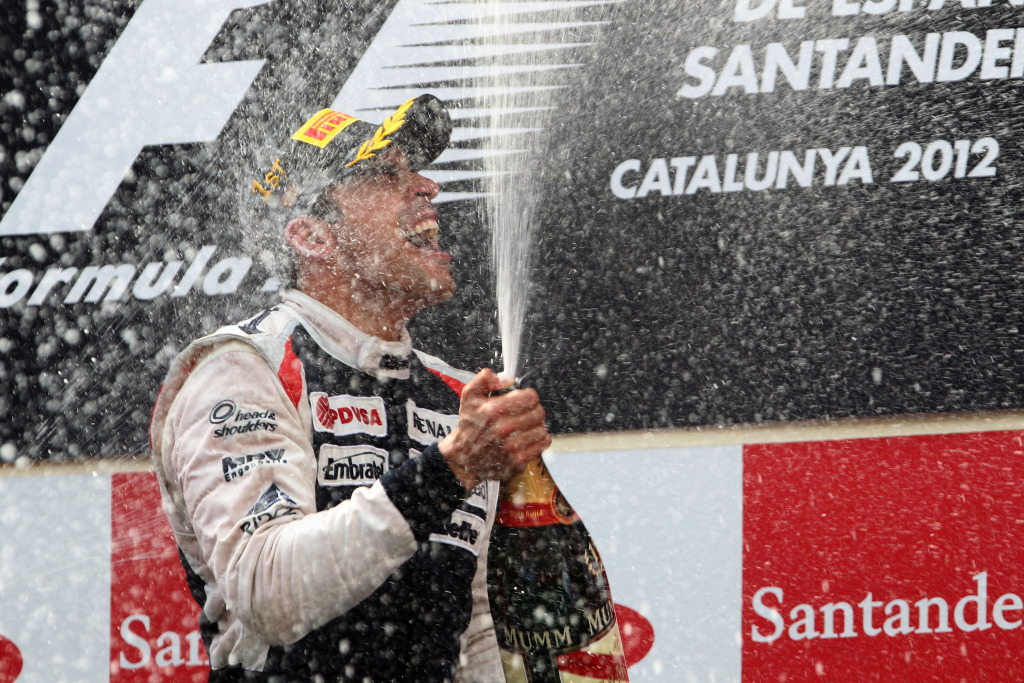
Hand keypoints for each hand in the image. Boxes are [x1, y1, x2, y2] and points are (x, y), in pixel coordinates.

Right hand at [438, 368, 551, 489]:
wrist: (464, 458)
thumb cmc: (470, 426)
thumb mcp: (469, 397)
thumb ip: (484, 379)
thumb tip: (507, 378)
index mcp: (493, 410)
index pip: (530, 397)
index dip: (528, 396)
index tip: (522, 400)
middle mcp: (503, 428)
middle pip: (539, 412)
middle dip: (533, 410)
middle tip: (523, 414)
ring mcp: (512, 446)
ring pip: (542, 428)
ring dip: (536, 426)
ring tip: (524, 427)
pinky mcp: (518, 461)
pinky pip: (543, 444)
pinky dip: (539, 440)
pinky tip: (527, 438)